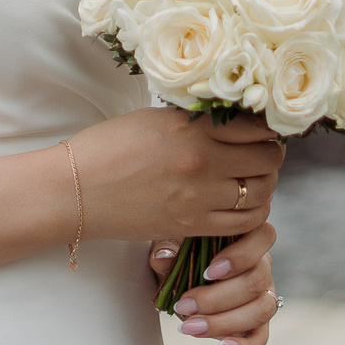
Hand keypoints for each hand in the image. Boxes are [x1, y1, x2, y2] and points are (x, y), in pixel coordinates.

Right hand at [68, 107, 283, 244]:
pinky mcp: (191, 226)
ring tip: (252, 179)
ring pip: (261, 193)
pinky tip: (241, 203)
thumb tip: (233, 118)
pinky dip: (252, 212)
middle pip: (268, 160)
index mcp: (191, 128)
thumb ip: (196, 121)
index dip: (265, 127)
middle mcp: (201, 162)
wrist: (74, 190)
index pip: (256, 126)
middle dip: (270, 155)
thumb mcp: (154, 119)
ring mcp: (199, 198)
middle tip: (261, 153)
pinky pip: (244, 223)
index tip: (261, 128)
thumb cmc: (108, 148)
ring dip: (263, 184)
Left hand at [152, 223, 277, 344]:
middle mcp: (261, 266)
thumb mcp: (170, 245)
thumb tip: (164, 257)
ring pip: (261, 310)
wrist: (179, 282)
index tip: (208, 272)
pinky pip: (259, 341)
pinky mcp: (256, 326)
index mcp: (246, 238)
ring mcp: (263, 296)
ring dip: (224, 322)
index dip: (241, 256)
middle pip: (256, 281)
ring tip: (190, 328)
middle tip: (183, 306)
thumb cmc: (180, 255)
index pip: (263, 236)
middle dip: (217, 298)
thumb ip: (167, 247)